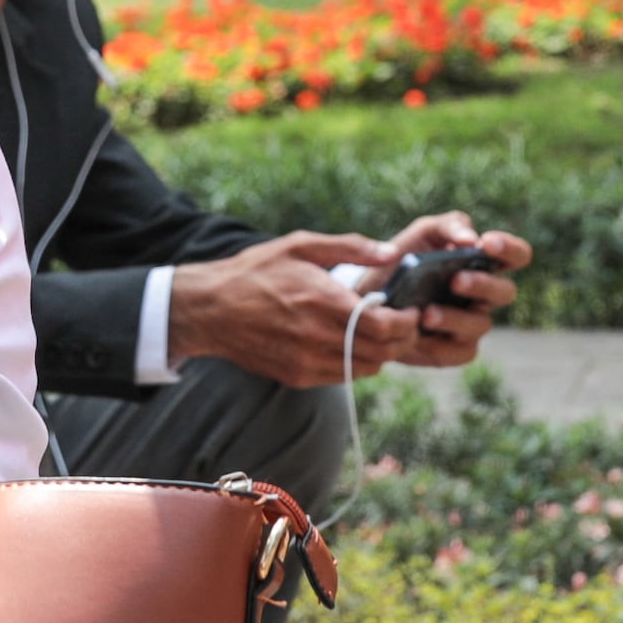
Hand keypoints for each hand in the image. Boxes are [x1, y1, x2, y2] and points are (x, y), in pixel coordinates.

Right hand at [165, 230, 528, 385]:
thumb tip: (391, 253)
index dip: (408, 322)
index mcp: (325, 301)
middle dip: (403, 338)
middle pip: (383, 352)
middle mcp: (319, 337)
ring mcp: (309, 361)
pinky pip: (343, 377)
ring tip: (379, 331)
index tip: (412, 308)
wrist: (209, 310)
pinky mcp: (298, 376)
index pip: (386, 326)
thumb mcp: (301, 245)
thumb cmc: (256, 271)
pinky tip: (350, 342)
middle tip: (405, 321)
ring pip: (367, 369)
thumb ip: (351, 247)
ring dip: (381, 353)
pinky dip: (356, 363)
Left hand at [380, 213, 531, 367]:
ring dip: (455, 317)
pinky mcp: (457, 350)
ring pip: (481, 323)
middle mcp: (485, 295)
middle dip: (483, 285)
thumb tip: (471, 239)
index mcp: (484, 263)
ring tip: (427, 314)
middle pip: (506, 292)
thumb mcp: (422, 234)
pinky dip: (439, 345)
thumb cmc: (404, 259)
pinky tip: (419, 337)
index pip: (516, 256)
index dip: (509, 249)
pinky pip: (459, 352)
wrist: (370, 298)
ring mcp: (474, 324)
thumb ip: (449, 226)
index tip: (485, 244)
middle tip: (456, 281)